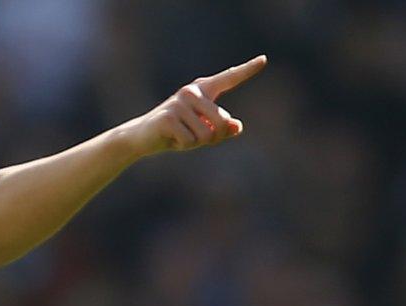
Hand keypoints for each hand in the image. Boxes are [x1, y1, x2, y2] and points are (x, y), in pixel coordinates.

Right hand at [133, 55, 266, 153]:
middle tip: (192, 137)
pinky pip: (190, 141)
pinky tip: (170, 139)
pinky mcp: (169, 117)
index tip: (264, 60)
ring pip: (206, 134)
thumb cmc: (176, 133)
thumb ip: (221, 129)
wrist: (141, 138)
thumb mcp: (202, 132)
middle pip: (221, 122)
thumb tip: (236, 126)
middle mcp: (192, 91)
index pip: (229, 78)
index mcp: (203, 90)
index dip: (247, 70)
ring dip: (195, 143)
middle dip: (212, 138)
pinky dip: (183, 146)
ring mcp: (179, 102)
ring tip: (179, 136)